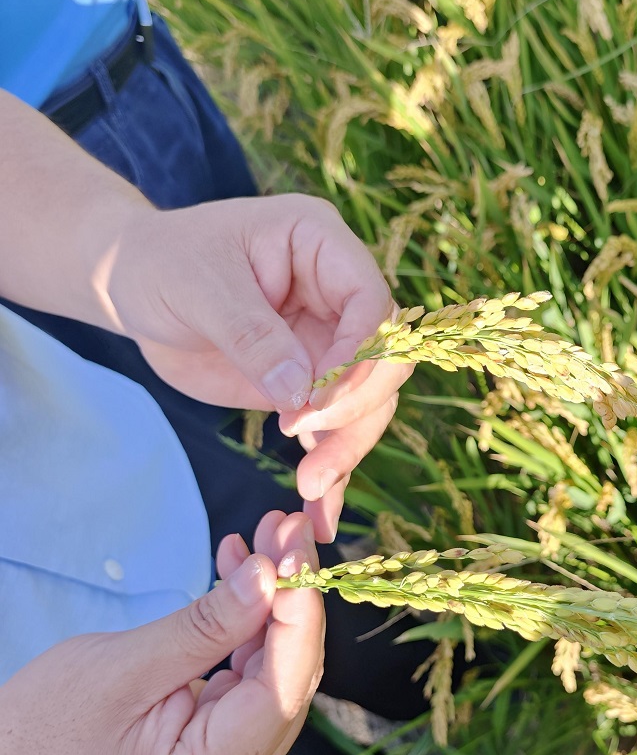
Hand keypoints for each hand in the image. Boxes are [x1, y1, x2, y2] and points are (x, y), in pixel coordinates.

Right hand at [0, 512, 323, 754]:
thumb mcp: (124, 665)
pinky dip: (250, 635)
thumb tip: (270, 577)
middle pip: (287, 686)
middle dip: (290, 603)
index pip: (279, 694)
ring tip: (261, 541)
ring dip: (273, 610)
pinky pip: (253, 688)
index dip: (298, 617)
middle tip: (283, 531)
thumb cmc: (46, 725)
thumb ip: (205, 626)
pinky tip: (242, 580)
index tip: (296, 550)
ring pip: (276, 681)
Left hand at [107, 194, 414, 540]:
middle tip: (313, 458)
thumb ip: (251, 336)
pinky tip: (319, 508)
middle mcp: (339, 294)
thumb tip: (300, 392)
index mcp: (322, 245)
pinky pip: (335, 426)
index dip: (357, 360)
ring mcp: (329, 340)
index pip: (372, 306)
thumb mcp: (198, 287)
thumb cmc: (163, 262)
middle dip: (356, 412)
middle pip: (385, 360)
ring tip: (310, 488)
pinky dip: (330, 466)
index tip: (313, 406)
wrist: (133, 285)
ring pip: (369, 400)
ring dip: (348, 447)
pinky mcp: (310, 382)